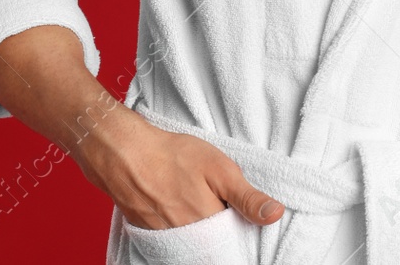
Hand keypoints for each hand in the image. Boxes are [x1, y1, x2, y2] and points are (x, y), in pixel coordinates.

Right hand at [71, 108, 285, 230]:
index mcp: (208, 224)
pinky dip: (179, 227)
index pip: (233, 241)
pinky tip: (177, 205)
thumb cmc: (173, 156)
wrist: (124, 153)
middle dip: (219, 231)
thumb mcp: (220, 170)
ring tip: (196, 202)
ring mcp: (164, 237)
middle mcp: (186, 239)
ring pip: (191, 242)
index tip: (237, 214)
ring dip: (199, 229)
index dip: (238, 228)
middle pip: (212, 245)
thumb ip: (247, 197)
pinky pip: (171, 239)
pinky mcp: (147, 231)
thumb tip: (275, 215)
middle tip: (216, 204)